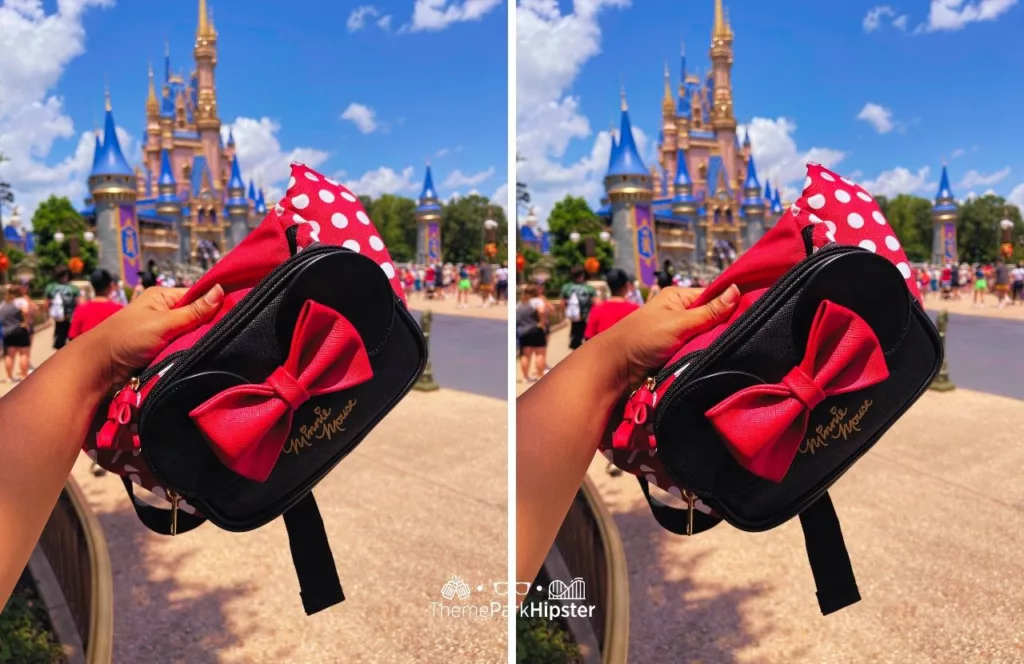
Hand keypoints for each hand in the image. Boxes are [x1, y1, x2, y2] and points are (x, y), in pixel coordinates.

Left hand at [85, 285, 224, 389]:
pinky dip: (192, 355)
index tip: (235, 314)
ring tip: (219, 348)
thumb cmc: (126, 338)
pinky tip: (206, 357)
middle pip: (198, 318)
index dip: (215, 305)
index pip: (198, 296)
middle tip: (228, 335)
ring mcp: (165, 334)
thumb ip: (193, 311)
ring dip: (200, 343)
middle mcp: (165, 313)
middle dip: (208, 327)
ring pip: (193, 336)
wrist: (100, 369)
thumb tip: (220, 290)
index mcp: (163, 298)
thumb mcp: (163, 322)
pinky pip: (185, 351)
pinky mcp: (164, 352)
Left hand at [597, 284, 740, 388]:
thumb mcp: (678, 322)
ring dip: (715, 345)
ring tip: (738, 349)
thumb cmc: (642, 337)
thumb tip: (736, 290)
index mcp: (678, 298)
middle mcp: (680, 314)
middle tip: (748, 335)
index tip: (754, 311)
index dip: (731, 304)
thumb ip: (708, 312)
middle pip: (712, 319)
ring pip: (707, 339)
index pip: (712, 296)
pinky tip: (723, 360)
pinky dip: (706, 357)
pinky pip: (698, 354)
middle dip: (725, 328)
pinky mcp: (678, 355)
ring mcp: (679, 336)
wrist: (617, 369)